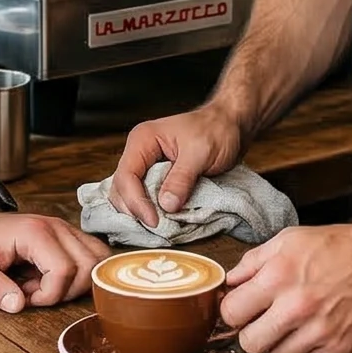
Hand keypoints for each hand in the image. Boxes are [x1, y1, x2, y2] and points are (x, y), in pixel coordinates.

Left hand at [0, 209, 104, 313]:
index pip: (64, 270)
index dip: (48, 295)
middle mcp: (56, 227)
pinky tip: (53, 279)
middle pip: (88, 266)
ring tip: (45, 286)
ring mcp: (65, 229)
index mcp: (34, 232)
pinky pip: (92, 255)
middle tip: (36, 293)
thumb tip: (17, 306)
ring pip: (97, 260)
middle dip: (66, 292)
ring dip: (77, 284)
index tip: (25, 297)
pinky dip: (80, 275)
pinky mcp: (67, 236)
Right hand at [109, 101, 247, 228]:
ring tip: (158, 225)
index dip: (136, 201)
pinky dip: (149, 210)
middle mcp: (139, 152)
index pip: (126, 175)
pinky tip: (161, 219)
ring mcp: (145, 165)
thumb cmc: (216, 131)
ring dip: (140, 212)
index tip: (154, 221)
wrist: (230, 126)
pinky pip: (144, 197)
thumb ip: (181, 179)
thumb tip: (166, 206)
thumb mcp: (200, 153)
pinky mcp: (155, 177)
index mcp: (143, 139)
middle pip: (120, 187)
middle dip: (134, 209)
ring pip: (128, 195)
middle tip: (155, 226)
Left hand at [221, 217, 351, 352]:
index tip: (241, 309)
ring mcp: (319, 330)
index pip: (231, 313)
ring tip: (291, 324)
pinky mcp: (340, 346)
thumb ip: (253, 262)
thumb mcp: (289, 240)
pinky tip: (313, 329)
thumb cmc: (338, 246)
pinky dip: (307, 350)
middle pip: (250, 343)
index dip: (233, 311)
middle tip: (261, 322)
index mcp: (278, 276)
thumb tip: (230, 282)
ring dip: (279, 344)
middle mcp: (296, 307)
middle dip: (251, 333)